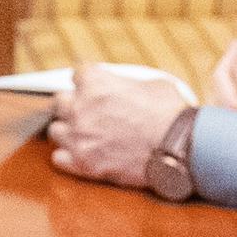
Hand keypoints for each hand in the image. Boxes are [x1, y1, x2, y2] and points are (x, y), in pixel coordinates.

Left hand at [44, 65, 196, 185]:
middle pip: (59, 101)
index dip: (87, 80)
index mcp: (96, 82)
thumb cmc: (170, 114)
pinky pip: (58, 158)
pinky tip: (83, 154)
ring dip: (69, 131)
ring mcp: (79, 136)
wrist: (180, 147)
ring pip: (55, 130)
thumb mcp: (152, 84)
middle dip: (73, 104)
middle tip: (87, 112)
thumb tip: (126, 88)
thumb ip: (127, 84)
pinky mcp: (83, 163)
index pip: (76, 73)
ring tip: (85, 135)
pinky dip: (68, 157)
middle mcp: (80, 107)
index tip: (91, 85)